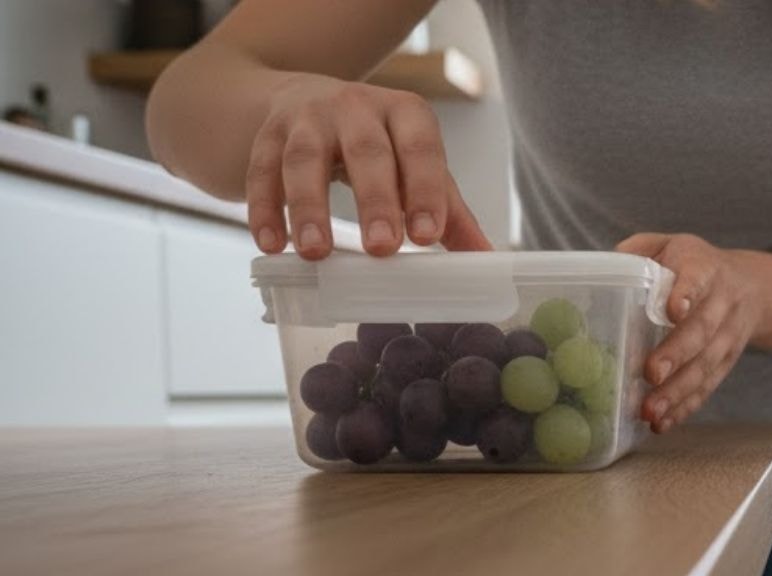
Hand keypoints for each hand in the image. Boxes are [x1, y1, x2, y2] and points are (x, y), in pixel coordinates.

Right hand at [247, 73, 491, 258]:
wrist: (303, 98)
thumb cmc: (377, 144)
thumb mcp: (415, 166)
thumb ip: (450, 213)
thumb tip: (487, 261)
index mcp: (405, 114)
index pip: (420, 148)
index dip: (425, 190)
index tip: (428, 235)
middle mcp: (356, 106)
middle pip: (367, 151)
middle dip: (376, 200)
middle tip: (382, 249)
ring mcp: (307, 117)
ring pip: (305, 158)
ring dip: (310, 207)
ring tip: (316, 252)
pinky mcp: (266, 134)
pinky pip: (262, 170)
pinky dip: (265, 208)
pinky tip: (271, 244)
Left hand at [614, 233, 770, 432]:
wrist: (753, 288)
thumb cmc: (695, 265)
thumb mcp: (671, 244)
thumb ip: (639, 250)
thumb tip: (605, 268)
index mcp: (704, 268)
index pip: (698, 279)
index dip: (686, 294)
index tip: (672, 311)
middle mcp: (722, 303)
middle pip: (702, 331)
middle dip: (676, 354)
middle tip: (651, 374)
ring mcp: (728, 336)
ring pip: (706, 365)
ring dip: (678, 390)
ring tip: (650, 410)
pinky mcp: (727, 362)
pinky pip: (708, 386)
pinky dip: (686, 406)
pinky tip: (664, 422)